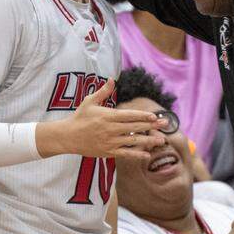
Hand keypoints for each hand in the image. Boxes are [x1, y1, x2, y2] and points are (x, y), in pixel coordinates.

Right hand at [39, 79, 166, 160]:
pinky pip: (125, 154)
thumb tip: (112, 78)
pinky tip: (147, 154)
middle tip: (166, 124)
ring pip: (133, 141)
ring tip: (161, 140)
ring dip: (148, 140)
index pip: (129, 116)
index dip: (143, 116)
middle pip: (135, 127)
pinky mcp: (108, 152)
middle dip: (152, 126)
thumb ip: (103, 91)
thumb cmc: (80, 117)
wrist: (67, 136)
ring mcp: (110, 142)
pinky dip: (137, 155)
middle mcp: (111, 129)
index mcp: (108, 116)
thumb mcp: (90, 102)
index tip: (155, 116)